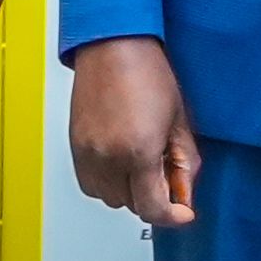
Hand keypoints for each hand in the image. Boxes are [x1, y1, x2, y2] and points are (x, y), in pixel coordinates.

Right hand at [67, 37, 198, 227]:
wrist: (113, 44)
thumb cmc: (147, 72)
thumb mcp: (180, 121)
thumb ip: (186, 165)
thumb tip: (184, 193)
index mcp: (138, 152)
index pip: (153, 209)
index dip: (172, 216)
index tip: (182, 212)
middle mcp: (108, 157)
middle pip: (131, 206)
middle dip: (151, 197)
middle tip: (165, 172)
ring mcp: (87, 153)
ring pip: (108, 198)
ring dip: (127, 191)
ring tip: (140, 162)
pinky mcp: (75, 145)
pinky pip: (90, 183)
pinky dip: (106, 180)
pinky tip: (120, 159)